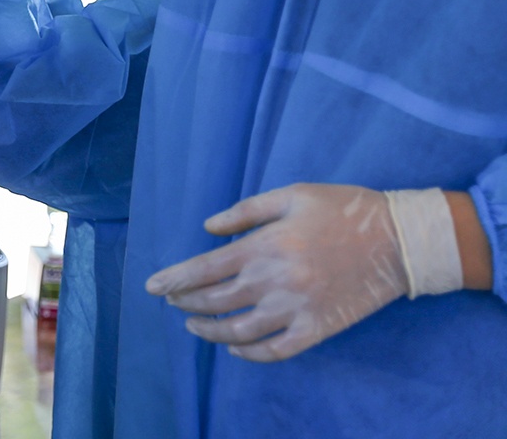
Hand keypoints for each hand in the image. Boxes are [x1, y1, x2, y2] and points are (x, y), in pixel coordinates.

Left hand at [145, 183, 407, 361]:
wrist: (399, 241)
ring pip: (240, 331)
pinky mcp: (319, 329)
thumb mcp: (290, 195)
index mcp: (264, 247)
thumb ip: (244, 212)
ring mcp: (297, 309)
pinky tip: (235, 346)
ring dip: (209, 331)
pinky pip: (277, 350)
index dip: (173, 280)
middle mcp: (275, 282)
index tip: (151, 287)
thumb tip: (208, 229)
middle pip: (215, 301)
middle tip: (171, 300)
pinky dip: (250, 353)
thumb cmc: (342, 209)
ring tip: (194, 326)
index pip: (204, 270)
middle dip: (185, 302)